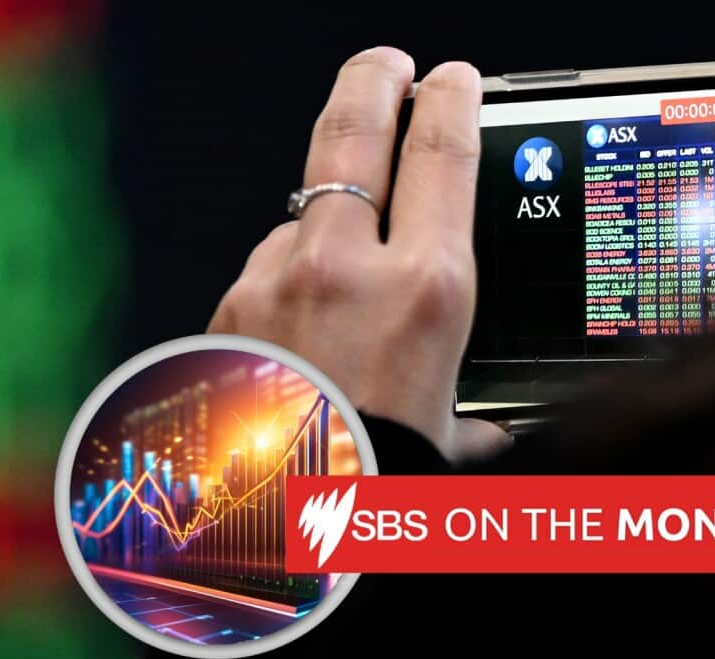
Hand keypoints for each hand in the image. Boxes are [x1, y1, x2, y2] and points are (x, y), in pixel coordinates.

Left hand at [208, 47, 509, 462]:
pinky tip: (303, 330)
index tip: (453, 80)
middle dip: (374, 79)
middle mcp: (345, 270)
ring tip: (347, 287)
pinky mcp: (227, 309)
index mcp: (424, 292)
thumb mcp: (448, 441)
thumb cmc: (373, 487)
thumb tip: (487, 435)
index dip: (451, 100)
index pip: (441, 154)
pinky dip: (289, 281)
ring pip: (308, 214)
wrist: (277, 538)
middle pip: (355, 131)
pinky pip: (269, 268)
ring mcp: (274, 282)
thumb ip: (470, 421)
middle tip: (387, 63)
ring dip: (330, 225)